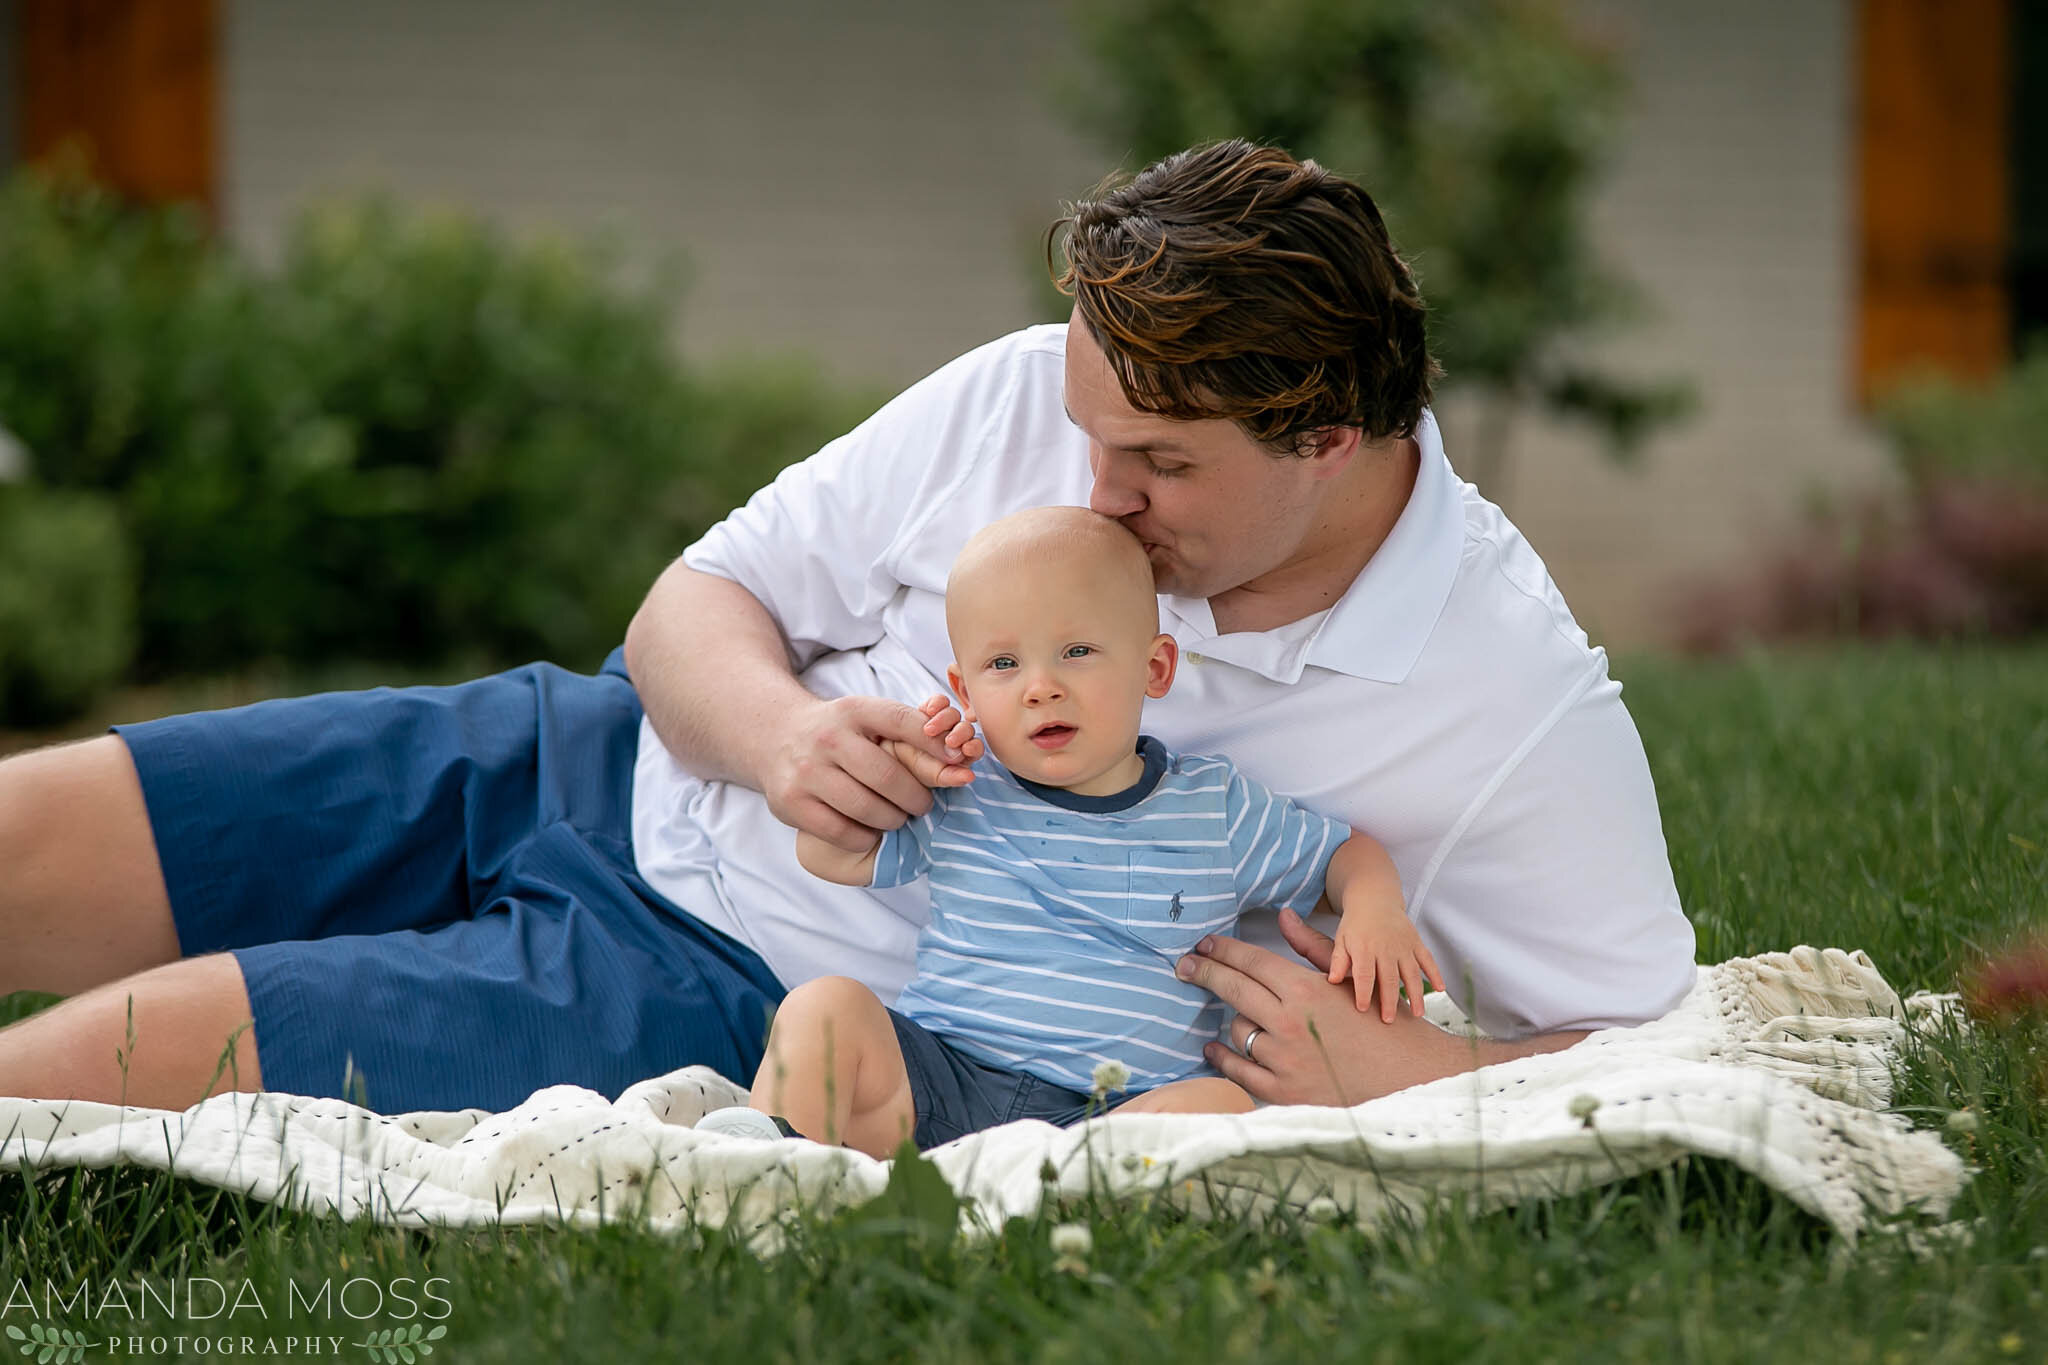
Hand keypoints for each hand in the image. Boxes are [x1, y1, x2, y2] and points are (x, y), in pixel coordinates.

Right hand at [764, 696, 983, 852]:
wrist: (774, 735)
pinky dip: (864, 838)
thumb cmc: (839, 732)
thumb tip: (957, 755)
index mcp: (854, 710)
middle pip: (889, 777)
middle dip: (917, 799)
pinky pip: (842, 832)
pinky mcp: (791, 802)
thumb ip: (910, 729)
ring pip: (867, 809)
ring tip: (897, 818)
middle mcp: (828, 738)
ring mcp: (806, 771)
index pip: (903, 723)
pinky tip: (870, 831)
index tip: (958, 763)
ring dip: (893, 820)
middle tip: (923, 806)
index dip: (936, 745)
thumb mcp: (868, 717)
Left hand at [1176, 910, 1590, 1105]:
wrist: (1413, 1080)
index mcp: (1307, 990)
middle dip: (1204, 972)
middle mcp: (1290, 1023)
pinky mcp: (1284, 1093)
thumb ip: (1312, 948)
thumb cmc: (1384, 1025)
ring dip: (1231, 1020)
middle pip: (1232, 989)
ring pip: (1236, 1029)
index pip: (1250, 962)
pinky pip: (1238, 1071)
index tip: (1203, 945)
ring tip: (1230, 1012)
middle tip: (1184, 965)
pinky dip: (1223, 1056)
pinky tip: (1214, 1047)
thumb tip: (1284, 915)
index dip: (1222, 951)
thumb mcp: (1351, 982)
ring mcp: (1285, 1061)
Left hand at [1327, 904, 1444, 1022]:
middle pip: (1389, 978)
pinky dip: (1435, 974)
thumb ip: (1338, 961)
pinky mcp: (1416, 942)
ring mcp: (1403, 945)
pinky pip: (1428, 959)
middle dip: (1389, 1001)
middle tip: (1389, 1021)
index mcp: (1364, 948)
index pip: (1364, 974)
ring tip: (1417, 1014)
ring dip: (1416, 994)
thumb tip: (1332, 981)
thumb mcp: (1341, 939)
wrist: (1374, 899)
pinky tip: (1440, 989)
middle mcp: (1386, 947)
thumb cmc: (1355, 924)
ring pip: (1411, 973)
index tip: (1363, 1009)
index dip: (1363, 993)